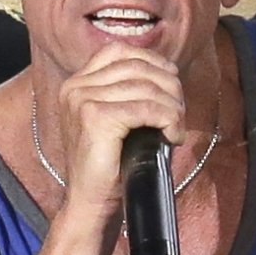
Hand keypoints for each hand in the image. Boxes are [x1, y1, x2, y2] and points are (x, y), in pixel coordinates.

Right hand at [51, 42, 186, 214]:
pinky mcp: (95, 118)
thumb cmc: (109, 165)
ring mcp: (82, 100)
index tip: (172, 83)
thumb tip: (170, 75)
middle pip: (137, 66)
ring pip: (146, 87)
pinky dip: (168, 120)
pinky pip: (147, 108)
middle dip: (169, 86)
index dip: (153, 62)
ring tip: (176, 127)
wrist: (91, 203)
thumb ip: (131, 94)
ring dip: (172, 107)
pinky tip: (173, 137)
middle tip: (180, 112)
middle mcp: (75, 86)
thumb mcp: (116, 120)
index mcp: (77, 82)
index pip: (120, 51)